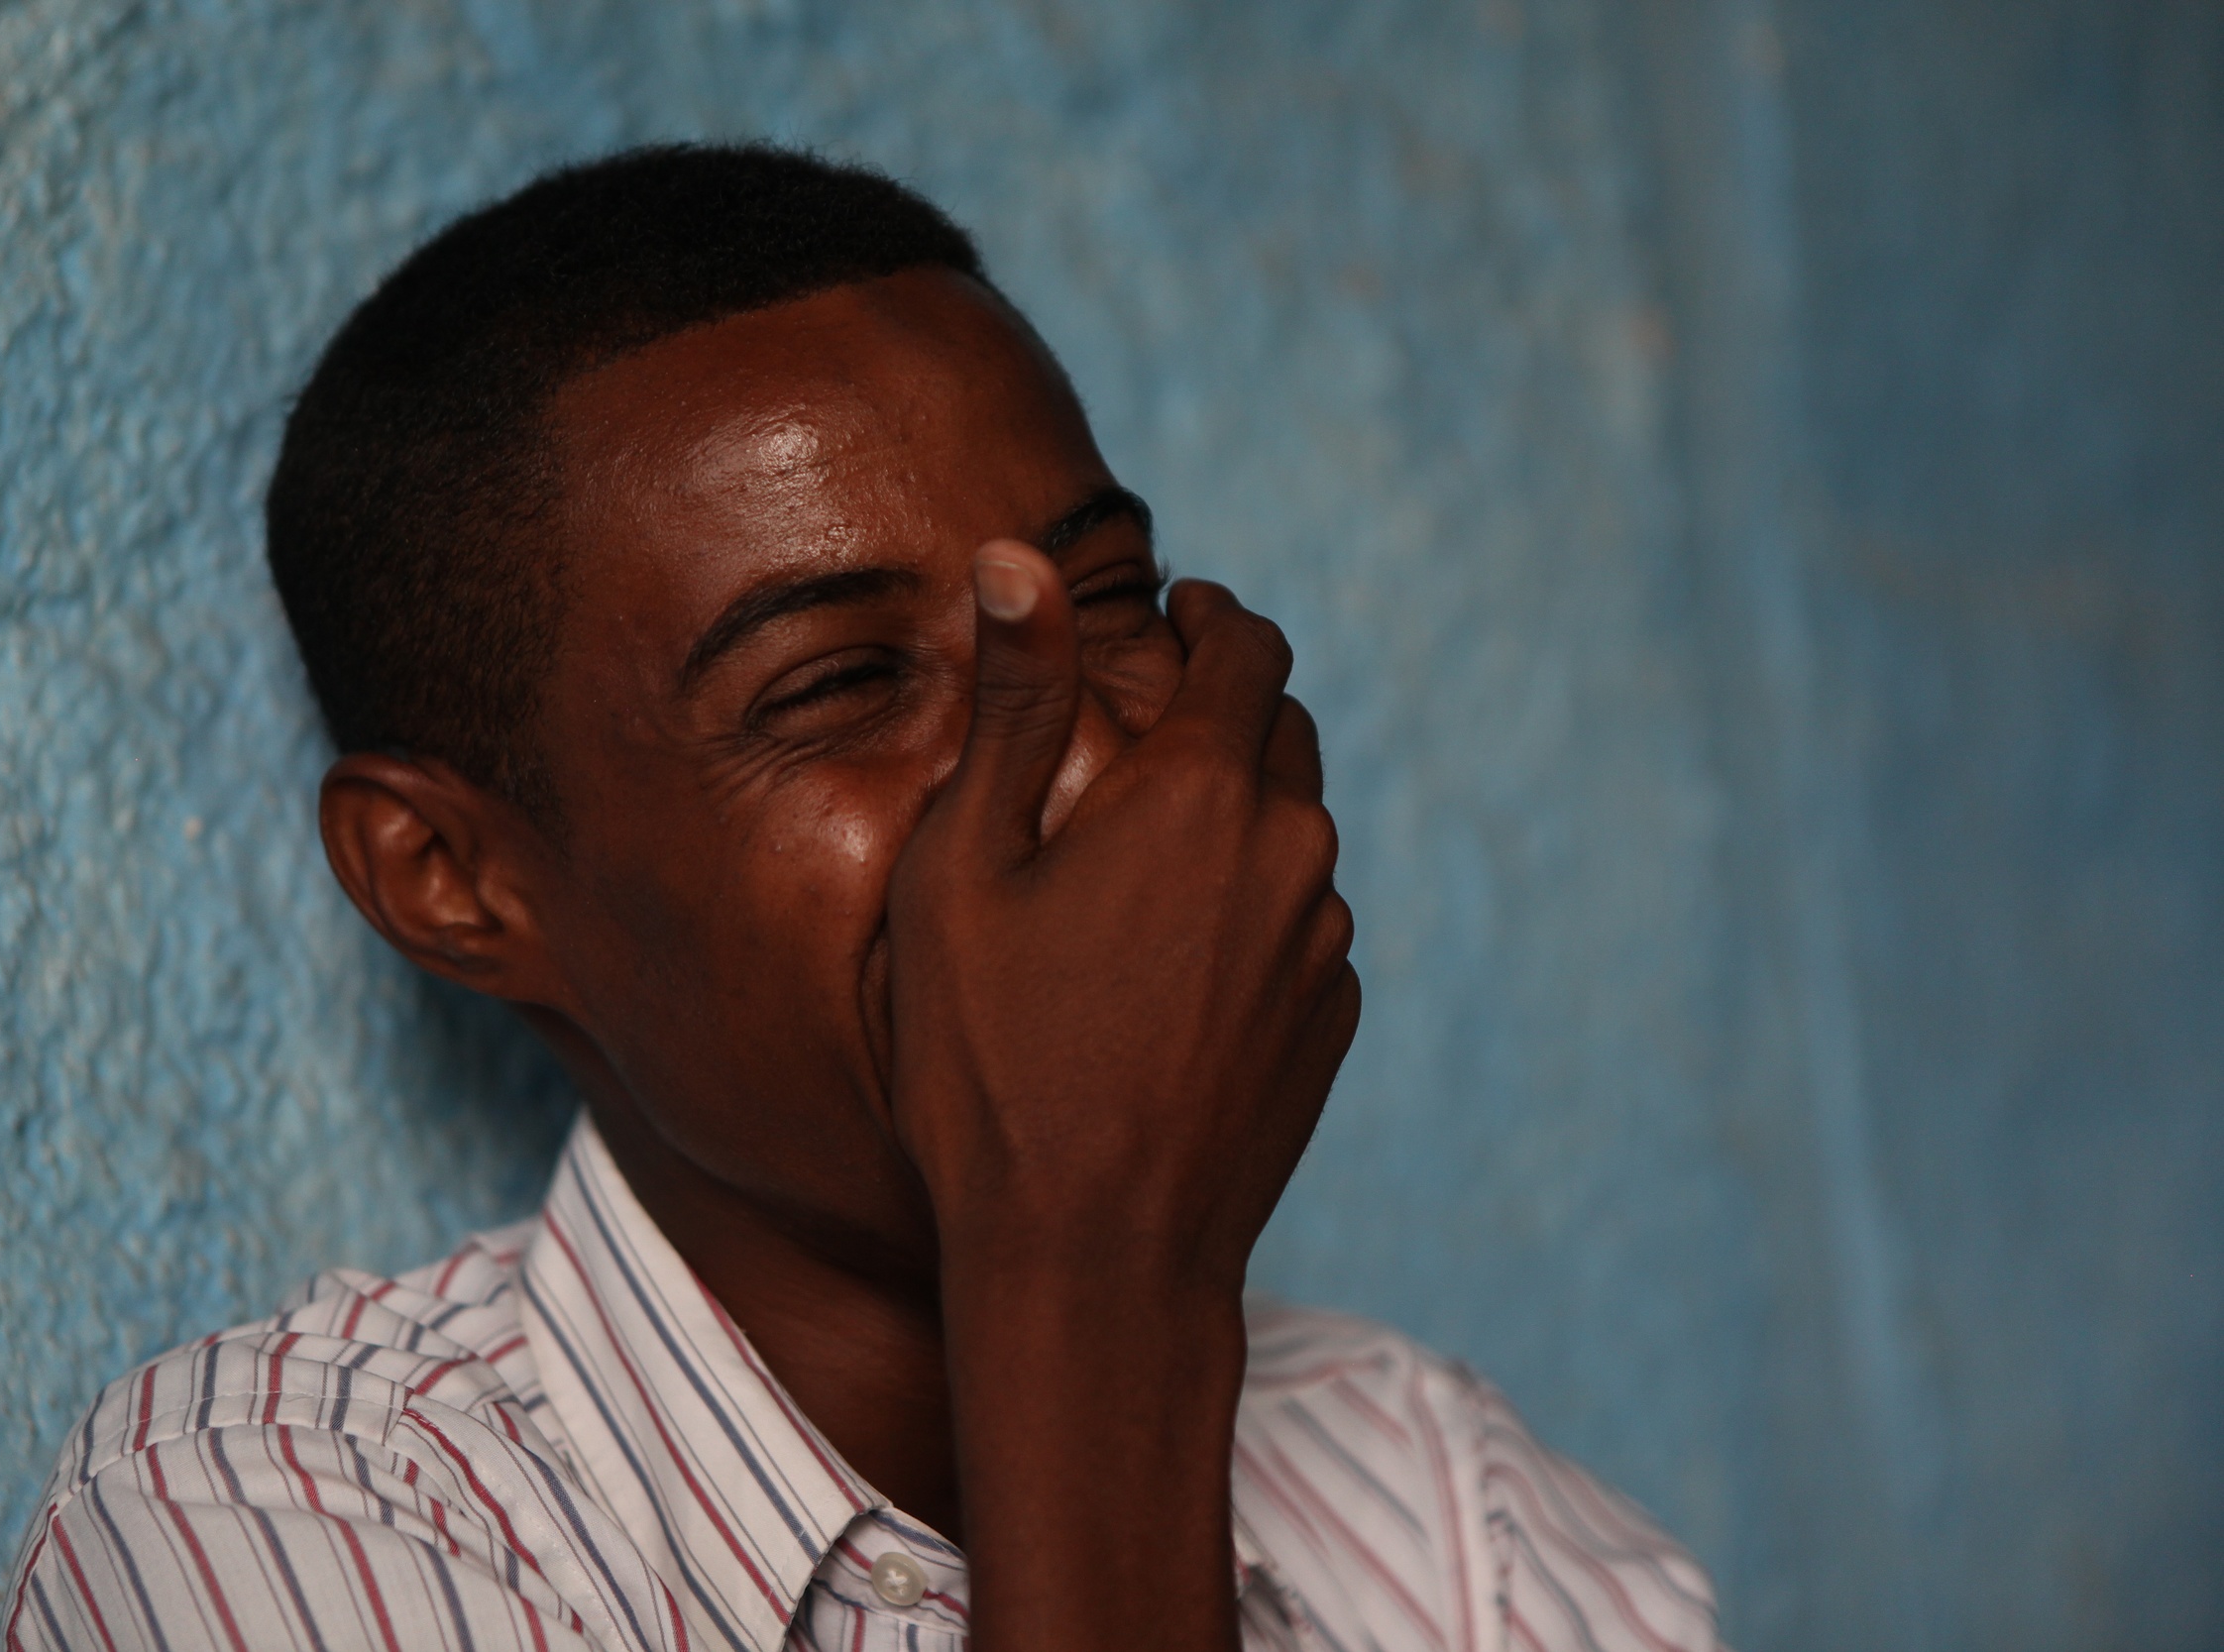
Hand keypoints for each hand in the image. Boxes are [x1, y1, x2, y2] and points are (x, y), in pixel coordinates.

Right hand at [885, 540, 1359, 1288]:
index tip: (1175, 612)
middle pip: (1280, 731)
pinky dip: (1251, 908)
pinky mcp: (1331, 1022)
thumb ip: (1015, 703)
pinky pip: (1300, 926)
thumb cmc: (996, 1067)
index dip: (1210, 615)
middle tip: (1149, 722)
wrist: (1096, 1262)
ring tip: (1142, 859)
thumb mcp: (965, 872)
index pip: (1245, 648)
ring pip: (1294, 833)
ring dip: (1236, 814)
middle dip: (1224, 705)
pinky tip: (1170, 965)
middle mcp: (1291, 853)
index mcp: (1200, 794)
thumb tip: (1019, 558)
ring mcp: (1324, 946)